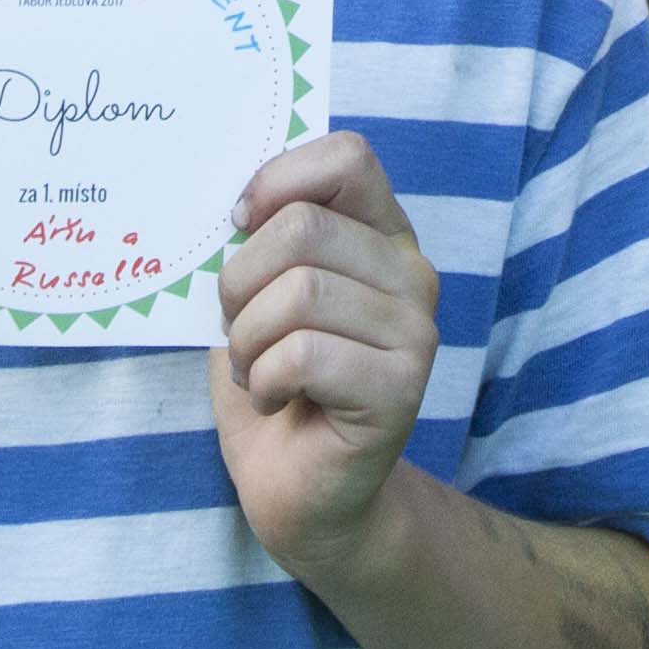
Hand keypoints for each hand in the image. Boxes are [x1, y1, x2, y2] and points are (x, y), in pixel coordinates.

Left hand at [210, 134, 439, 580]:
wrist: (302, 492)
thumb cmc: (274, 384)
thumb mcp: (259, 294)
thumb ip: (262, 238)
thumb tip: (233, 196)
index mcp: (381, 234)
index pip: (346, 156)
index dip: (277, 181)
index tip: (239, 226)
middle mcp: (412, 273)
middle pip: (303, 227)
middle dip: (239, 282)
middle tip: (239, 330)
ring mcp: (415, 332)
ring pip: (297, 293)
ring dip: (247, 341)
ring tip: (256, 370)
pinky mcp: (402, 389)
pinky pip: (302, 355)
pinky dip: (264, 380)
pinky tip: (276, 399)